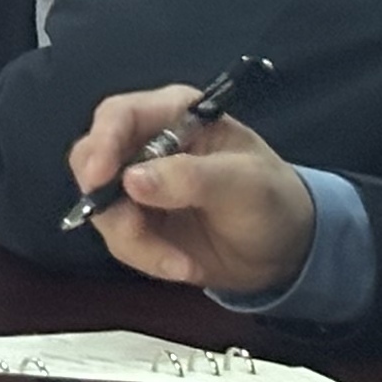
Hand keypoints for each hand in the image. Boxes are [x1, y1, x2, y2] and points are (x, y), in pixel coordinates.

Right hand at [66, 87, 314, 290]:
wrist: (288, 251)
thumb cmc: (274, 201)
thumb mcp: (245, 185)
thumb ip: (192, 178)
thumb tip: (131, 181)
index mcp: (172, 115)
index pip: (117, 115)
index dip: (101, 142)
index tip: (99, 178)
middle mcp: (145, 144)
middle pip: (92, 159)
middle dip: (106, 200)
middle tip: (133, 231)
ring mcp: (137, 185)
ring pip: (101, 206)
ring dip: (135, 240)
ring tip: (180, 263)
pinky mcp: (137, 220)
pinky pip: (119, 238)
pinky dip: (148, 257)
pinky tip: (184, 266)